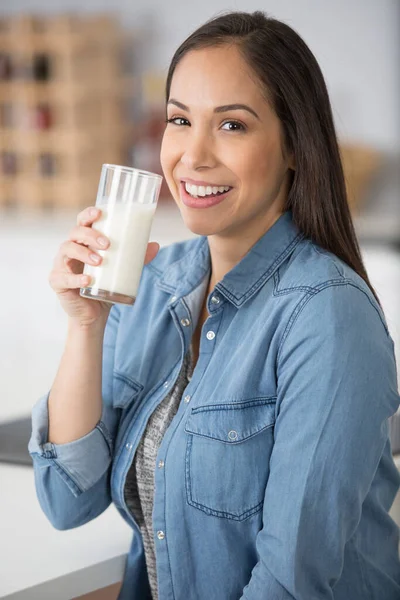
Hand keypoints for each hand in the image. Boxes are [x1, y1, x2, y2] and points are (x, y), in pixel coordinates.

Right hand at [48, 205, 159, 328]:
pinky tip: (87, 280)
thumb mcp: (122, 270)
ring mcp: (61, 264)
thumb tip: (156, 245)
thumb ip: (137, 258)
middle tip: (108, 244)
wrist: (93, 313)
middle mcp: (70, 249)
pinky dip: (75, 278)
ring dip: (83, 253)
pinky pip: (63, 277)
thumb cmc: (105, 285)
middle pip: (75, 233)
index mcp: (83, 242)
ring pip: (67, 250)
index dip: (88, 214)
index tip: (100, 213)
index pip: (82, 222)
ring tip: (100, 261)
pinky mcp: (57, 282)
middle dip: (90, 235)